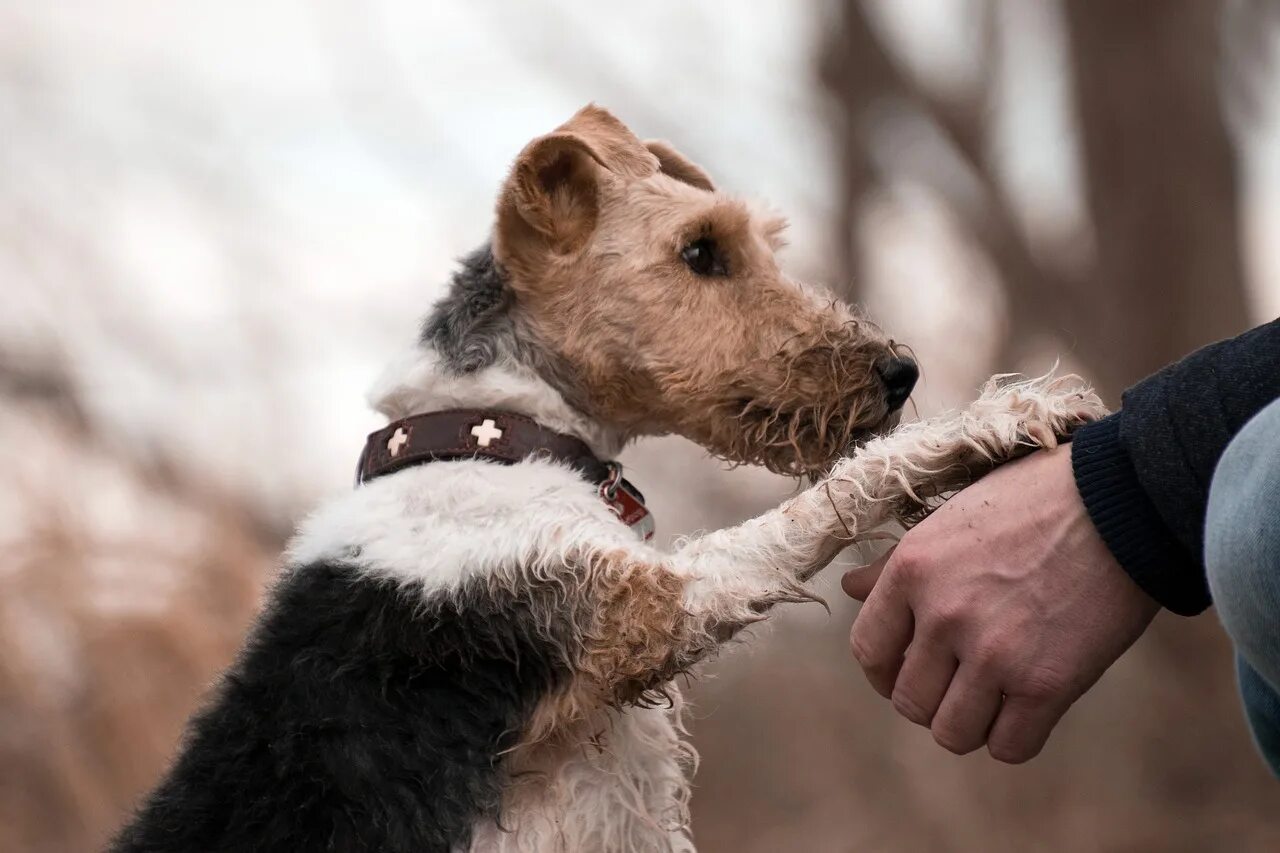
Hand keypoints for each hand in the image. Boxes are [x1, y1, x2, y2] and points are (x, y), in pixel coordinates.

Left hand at [842, 443, 1159, 762]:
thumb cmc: (1037, 499)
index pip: (868, 649)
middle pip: (909, 701)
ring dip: (971, 725)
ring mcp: (993, 653)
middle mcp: (943, 615)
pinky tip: (1028, 709)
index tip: (905, 670)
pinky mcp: (1046, 684)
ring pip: (953, 733)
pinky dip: (1014, 738)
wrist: (1124, 500)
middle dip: (931, 700)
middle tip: (959, 684)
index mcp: (912, 569)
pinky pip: (1009, 747)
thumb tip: (849, 587)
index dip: (883, 671)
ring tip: (993, 699)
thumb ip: (897, 563)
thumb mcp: (952, 517)